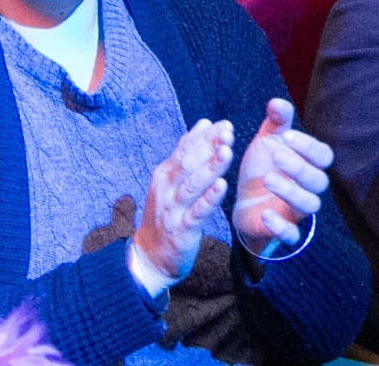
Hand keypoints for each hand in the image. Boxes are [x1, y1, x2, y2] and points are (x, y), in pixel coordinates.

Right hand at [132, 120, 235, 284]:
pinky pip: (196, 212)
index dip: (205, 136)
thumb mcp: (171, 181)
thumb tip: (205, 122)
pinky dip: (209, 198)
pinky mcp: (181, 229)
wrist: (151, 256)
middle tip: (228, 132)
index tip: (225, 124)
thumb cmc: (166, 214)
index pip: (184, 148)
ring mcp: (172, 209)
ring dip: (210, 168)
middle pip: (187, 162)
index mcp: (164, 174)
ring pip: (192, 185)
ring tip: (227, 152)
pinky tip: (222, 186)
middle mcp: (166, 188)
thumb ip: (187, 153)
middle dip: (208, 146)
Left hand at [231, 98, 333, 255]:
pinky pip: (292, 235)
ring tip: (268, 179)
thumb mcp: (267, 141)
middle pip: (319, 180)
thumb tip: (276, 101)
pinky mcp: (283, 230)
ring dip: (291, 193)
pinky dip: (281, 227)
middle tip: (276, 155)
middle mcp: (308, 188)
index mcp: (309, 164)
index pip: (323, 155)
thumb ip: (276, 122)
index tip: (287, 136)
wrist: (243, 201)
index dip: (309, 146)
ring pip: (309, 205)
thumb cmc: (262, 166)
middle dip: (300, 167)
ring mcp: (297, 211)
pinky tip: (265, 214)